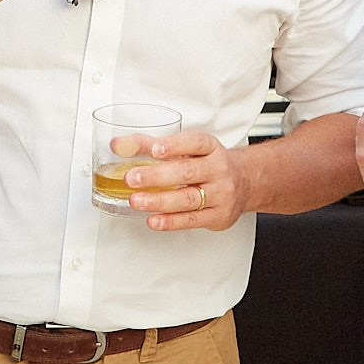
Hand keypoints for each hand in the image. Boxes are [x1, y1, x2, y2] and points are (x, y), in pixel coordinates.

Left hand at [114, 130, 250, 232]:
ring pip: (189, 198)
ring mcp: (220, 194)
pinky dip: (171, 221)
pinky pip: (192, 219)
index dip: (175, 145)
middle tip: (133, 178)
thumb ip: (150, 145)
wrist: (244, 183)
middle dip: (157, 176)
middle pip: (187, 172)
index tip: (155, 149)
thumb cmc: (208, 164)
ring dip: (159, 201)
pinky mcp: (218, 215)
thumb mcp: (186, 149)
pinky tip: (154, 220)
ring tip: (137, 201)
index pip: (195, 143)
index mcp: (210, 148)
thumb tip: (119, 145)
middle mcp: (218, 169)